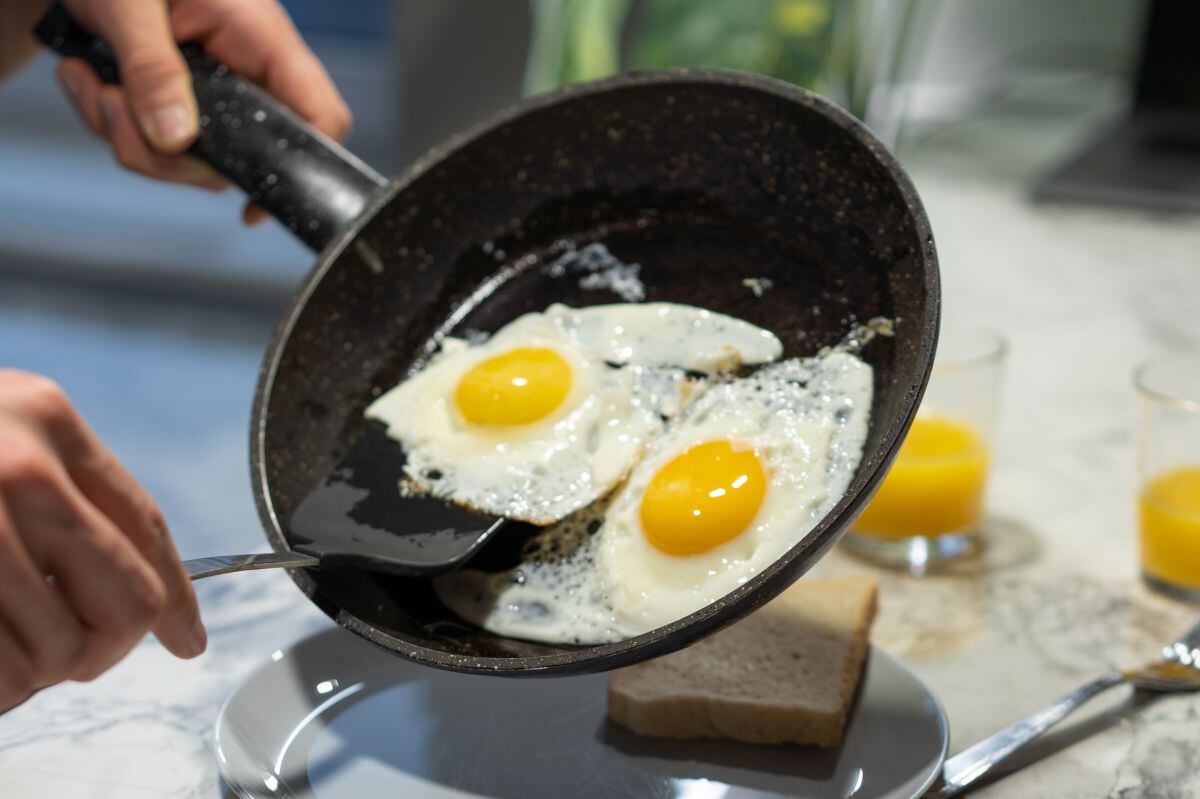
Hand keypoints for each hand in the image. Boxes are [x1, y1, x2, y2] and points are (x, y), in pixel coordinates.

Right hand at [0, 370, 204, 711]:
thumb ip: (60, 492)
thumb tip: (142, 600)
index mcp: (45, 418)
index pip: (147, 528)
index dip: (179, 599)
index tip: (188, 641)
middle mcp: (15, 464)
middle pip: (123, 602)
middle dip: (104, 648)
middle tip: (73, 659)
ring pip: (53, 651)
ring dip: (31, 674)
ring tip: (2, 653)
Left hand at [54, 0, 351, 224]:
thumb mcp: (129, 5)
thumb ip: (152, 69)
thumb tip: (174, 138)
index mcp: (261, 40)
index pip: (319, 115)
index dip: (306, 168)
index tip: (255, 207)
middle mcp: (246, 74)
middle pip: (236, 159)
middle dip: (161, 152)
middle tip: (110, 103)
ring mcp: (214, 96)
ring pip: (188, 162)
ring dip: (126, 137)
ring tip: (89, 80)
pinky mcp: (180, 107)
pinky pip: (155, 149)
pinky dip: (111, 126)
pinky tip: (88, 80)